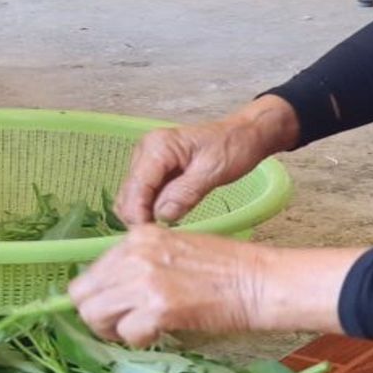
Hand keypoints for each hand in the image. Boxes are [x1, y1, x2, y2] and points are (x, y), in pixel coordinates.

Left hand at [69, 225, 274, 345]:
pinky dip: (138, 340)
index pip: (90, 272)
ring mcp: (144, 280)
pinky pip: (126, 334)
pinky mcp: (158, 308)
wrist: (257, 281)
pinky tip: (158, 333)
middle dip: (98, 315)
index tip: (112, 308)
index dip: (97, 295)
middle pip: (83, 294)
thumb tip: (111, 290)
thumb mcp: (173, 248)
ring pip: (95, 316)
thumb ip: (139, 262)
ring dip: (114, 330)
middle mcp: (135, 254)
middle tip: (122, 325)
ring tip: (139, 330)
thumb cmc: (224, 269)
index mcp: (137, 236)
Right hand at [116, 97, 299, 225]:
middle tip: (161, 238)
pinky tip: (165, 220)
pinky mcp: (154, 170)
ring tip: (164, 231)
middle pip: (128, 193)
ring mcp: (147, 160)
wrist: (243, 134)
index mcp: (158, 146)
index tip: (153, 236)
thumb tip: (162, 216)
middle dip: (139, 217)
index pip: (136, 186)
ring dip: (143, 215)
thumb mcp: (213, 172)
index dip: (139, 214)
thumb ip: (186, 193)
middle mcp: (146, 150)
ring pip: (132, 196)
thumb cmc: (232, 147)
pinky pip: (143, 195)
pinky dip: (149, 210)